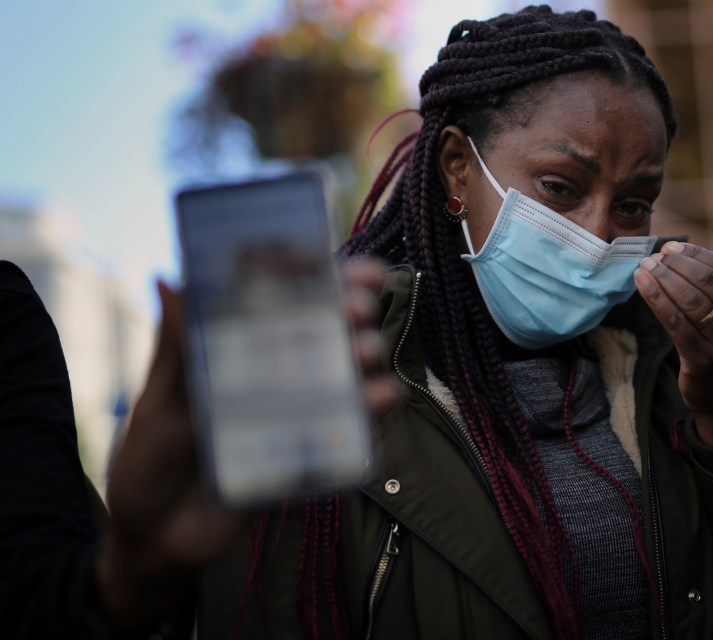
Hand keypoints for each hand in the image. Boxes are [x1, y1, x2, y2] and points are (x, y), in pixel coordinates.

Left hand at [97, 257, 399, 629]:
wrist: (155, 542)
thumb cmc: (146, 463)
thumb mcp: (156, 404)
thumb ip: (174, 349)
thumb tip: (166, 279)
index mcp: (238, 351)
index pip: (284, 301)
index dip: (319, 277)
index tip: (344, 263)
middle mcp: (274, 375)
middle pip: (326, 328)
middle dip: (351, 309)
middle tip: (357, 308)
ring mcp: (296, 412)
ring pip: (346, 372)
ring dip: (365, 353)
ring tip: (366, 352)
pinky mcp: (310, 453)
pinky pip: (350, 427)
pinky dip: (371, 409)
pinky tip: (379, 397)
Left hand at [633, 241, 712, 446]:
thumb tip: (679, 255)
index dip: (698, 254)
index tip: (673, 247)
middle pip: (708, 281)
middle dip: (676, 264)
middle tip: (654, 257)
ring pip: (689, 299)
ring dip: (663, 278)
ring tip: (645, 268)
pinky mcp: (704, 360)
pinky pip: (674, 321)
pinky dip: (655, 298)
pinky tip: (641, 285)